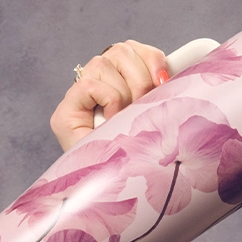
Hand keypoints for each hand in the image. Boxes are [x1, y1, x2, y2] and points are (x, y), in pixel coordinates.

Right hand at [50, 40, 169, 151]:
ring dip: (126, 90)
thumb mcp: (160, 118)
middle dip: (141, 75)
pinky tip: (113, 118)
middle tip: (148, 102)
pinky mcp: (63, 114)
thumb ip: (161, 93)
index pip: (133, 49)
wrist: (117, 192)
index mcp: (120, 82)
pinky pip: (89, 85)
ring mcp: (78, 99)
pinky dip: (108, 98)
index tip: (165, 79)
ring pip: (104, 61)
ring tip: (129, 116)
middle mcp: (97, 86)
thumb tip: (177, 77)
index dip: (151, 58)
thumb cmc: (144, 158)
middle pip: (120, 50)